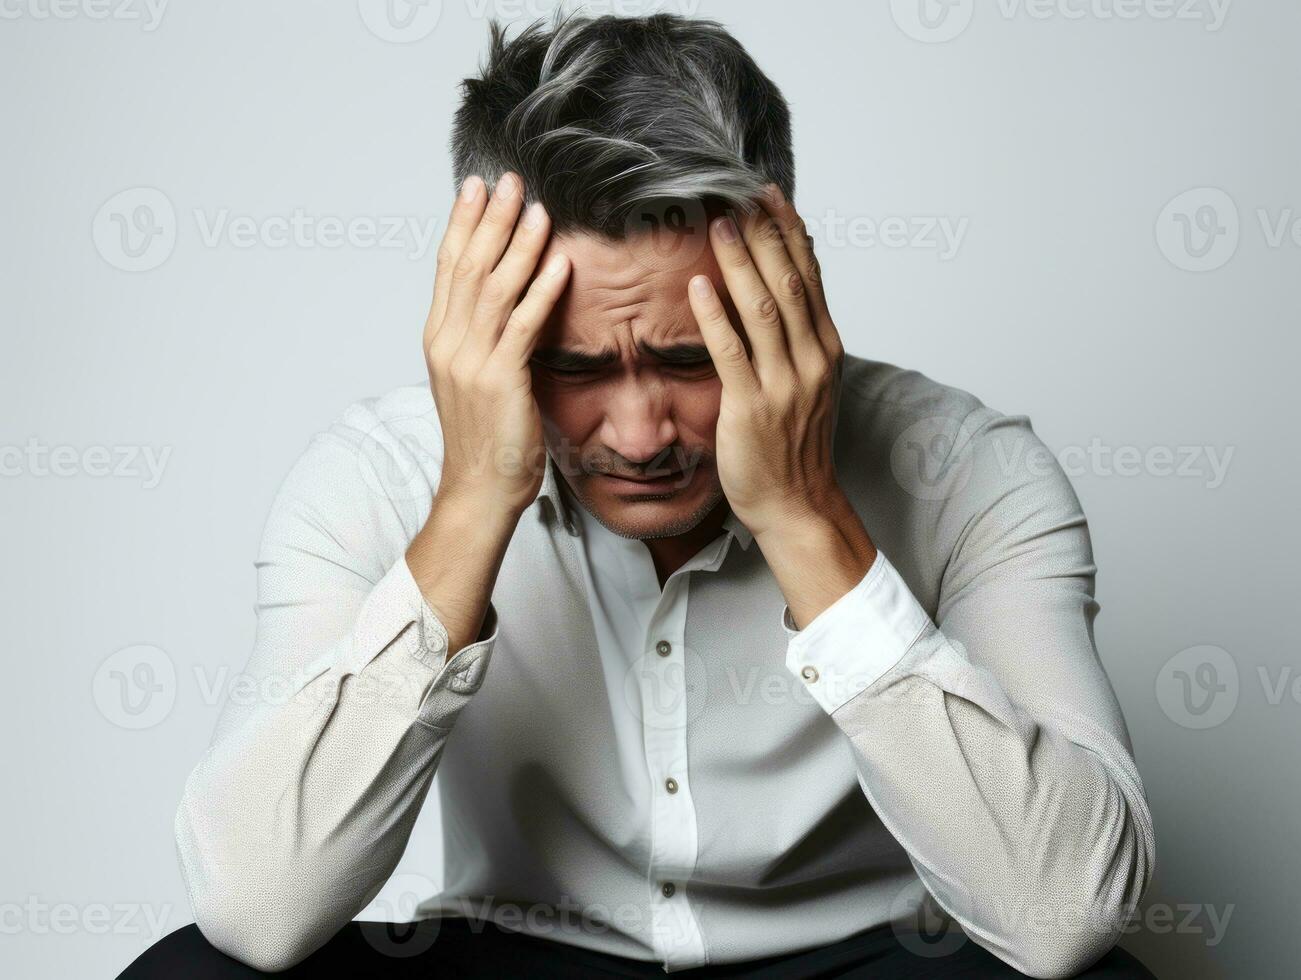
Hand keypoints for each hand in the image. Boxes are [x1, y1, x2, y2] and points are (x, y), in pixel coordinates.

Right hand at [424, 172, 570, 518]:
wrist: (478, 488)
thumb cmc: (483, 437)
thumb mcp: (474, 377)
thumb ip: (483, 336)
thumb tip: (502, 301)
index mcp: (440, 339)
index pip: (448, 267)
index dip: (462, 224)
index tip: (475, 188)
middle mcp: (450, 343)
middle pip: (468, 266)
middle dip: (489, 219)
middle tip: (508, 180)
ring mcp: (472, 361)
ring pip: (494, 288)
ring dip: (518, 244)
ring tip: (538, 209)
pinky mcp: (501, 380)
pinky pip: (524, 326)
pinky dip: (541, 291)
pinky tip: (558, 264)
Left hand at [686, 186, 847, 539]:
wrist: (798, 504)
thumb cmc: (794, 446)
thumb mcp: (807, 384)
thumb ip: (796, 339)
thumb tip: (779, 290)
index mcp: (826, 349)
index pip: (810, 276)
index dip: (788, 231)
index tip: (768, 194)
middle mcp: (811, 360)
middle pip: (789, 281)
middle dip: (764, 234)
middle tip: (738, 193)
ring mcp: (785, 384)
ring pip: (765, 309)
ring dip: (740, 263)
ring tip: (717, 224)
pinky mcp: (752, 408)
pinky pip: (732, 353)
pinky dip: (715, 316)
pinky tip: (698, 286)